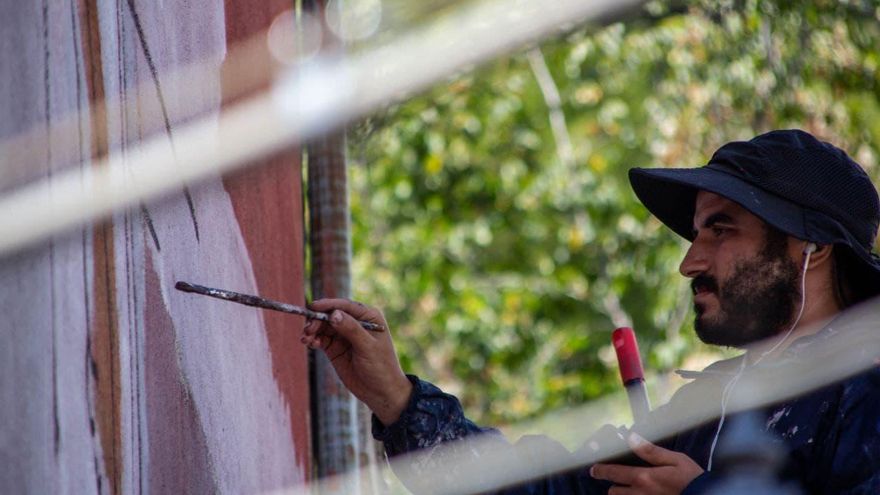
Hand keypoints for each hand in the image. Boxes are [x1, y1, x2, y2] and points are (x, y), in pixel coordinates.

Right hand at [302, 299, 412, 425]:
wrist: (380, 392)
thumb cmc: (381, 367)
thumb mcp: (368, 347)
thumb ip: (351, 330)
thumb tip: (334, 314)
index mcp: (369, 317)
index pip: (345, 306)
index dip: (328, 305)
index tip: (313, 307)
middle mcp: (355, 322)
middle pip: (331, 314)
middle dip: (317, 319)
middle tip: (308, 330)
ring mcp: (344, 335)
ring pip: (323, 326)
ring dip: (313, 330)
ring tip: (306, 339)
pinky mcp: (335, 348)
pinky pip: (321, 339)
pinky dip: (314, 339)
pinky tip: (310, 344)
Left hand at [589, 433, 702, 493]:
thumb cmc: (693, 479)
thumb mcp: (675, 460)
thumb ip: (651, 451)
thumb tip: (631, 438)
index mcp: (645, 478)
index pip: (614, 473)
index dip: (600, 470)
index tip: (593, 469)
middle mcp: (641, 494)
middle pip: (614, 492)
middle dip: (613, 485)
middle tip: (615, 480)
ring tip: (627, 489)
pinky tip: (638, 493)